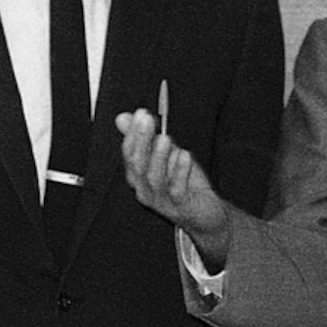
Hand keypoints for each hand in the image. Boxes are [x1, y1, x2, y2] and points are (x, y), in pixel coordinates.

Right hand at [117, 94, 234, 263]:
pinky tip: (184, 155)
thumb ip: (146, 138)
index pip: (129, 154)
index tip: (141, 114)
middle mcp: (145, 189)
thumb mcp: (165, 155)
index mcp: (138, 177)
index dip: (133, 133)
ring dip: (158, 156)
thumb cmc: (184, 183)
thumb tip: (122, 117)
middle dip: (141, 140)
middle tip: (147, 120)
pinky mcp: (179, 206)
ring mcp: (161, 200)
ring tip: (164, 138)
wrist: (204, 213)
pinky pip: (176, 189)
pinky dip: (179, 171)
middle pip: (138, 165)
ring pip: (153, 178)